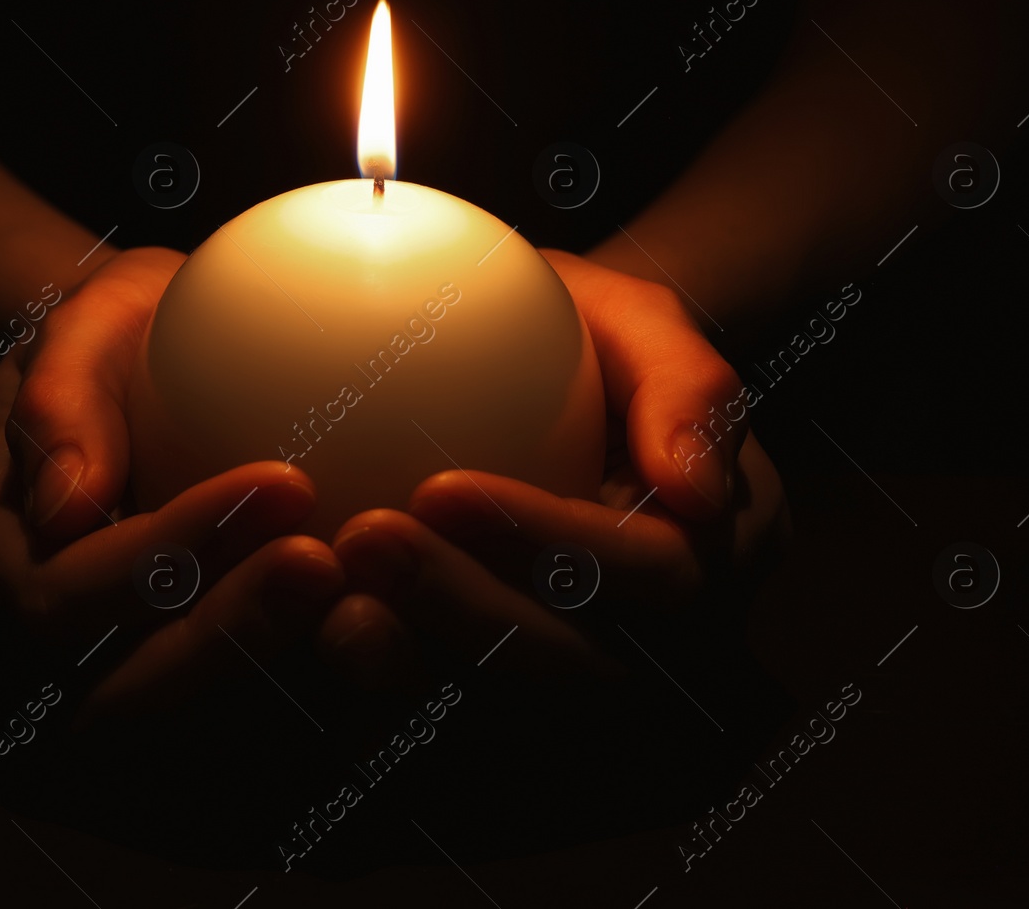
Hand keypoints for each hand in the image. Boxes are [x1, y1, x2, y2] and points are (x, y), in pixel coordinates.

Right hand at [0, 248, 345, 717]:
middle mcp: (46, 651)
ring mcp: (122, 684)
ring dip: (286, 670)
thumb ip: (60, 402)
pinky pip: (258, 726)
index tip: (284, 481)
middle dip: (232, 634)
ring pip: (193, 735)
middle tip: (327, 562)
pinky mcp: (205, 695)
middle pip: (125, 696)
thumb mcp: (80, 327)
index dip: (168, 554)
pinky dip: (326, 682)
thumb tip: (64, 510)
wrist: (146, 372)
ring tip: (370, 600)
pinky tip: (398, 624)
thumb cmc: (116, 337)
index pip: (65, 595)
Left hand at [319, 250, 788, 686]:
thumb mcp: (650, 324)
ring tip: (330, 600)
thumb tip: (696, 491)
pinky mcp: (502, 685)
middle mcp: (665, 641)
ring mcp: (583, 672)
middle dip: (468, 613)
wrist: (565, 387)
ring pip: (506, 705)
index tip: (441, 489)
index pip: (653, 573)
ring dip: (413, 659)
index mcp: (720, 555)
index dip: (550, 543)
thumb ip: (692, 390)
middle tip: (364, 542)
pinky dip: (381, 666)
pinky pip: (445, 698)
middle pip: (577, 663)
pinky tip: (308, 620)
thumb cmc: (603, 341)